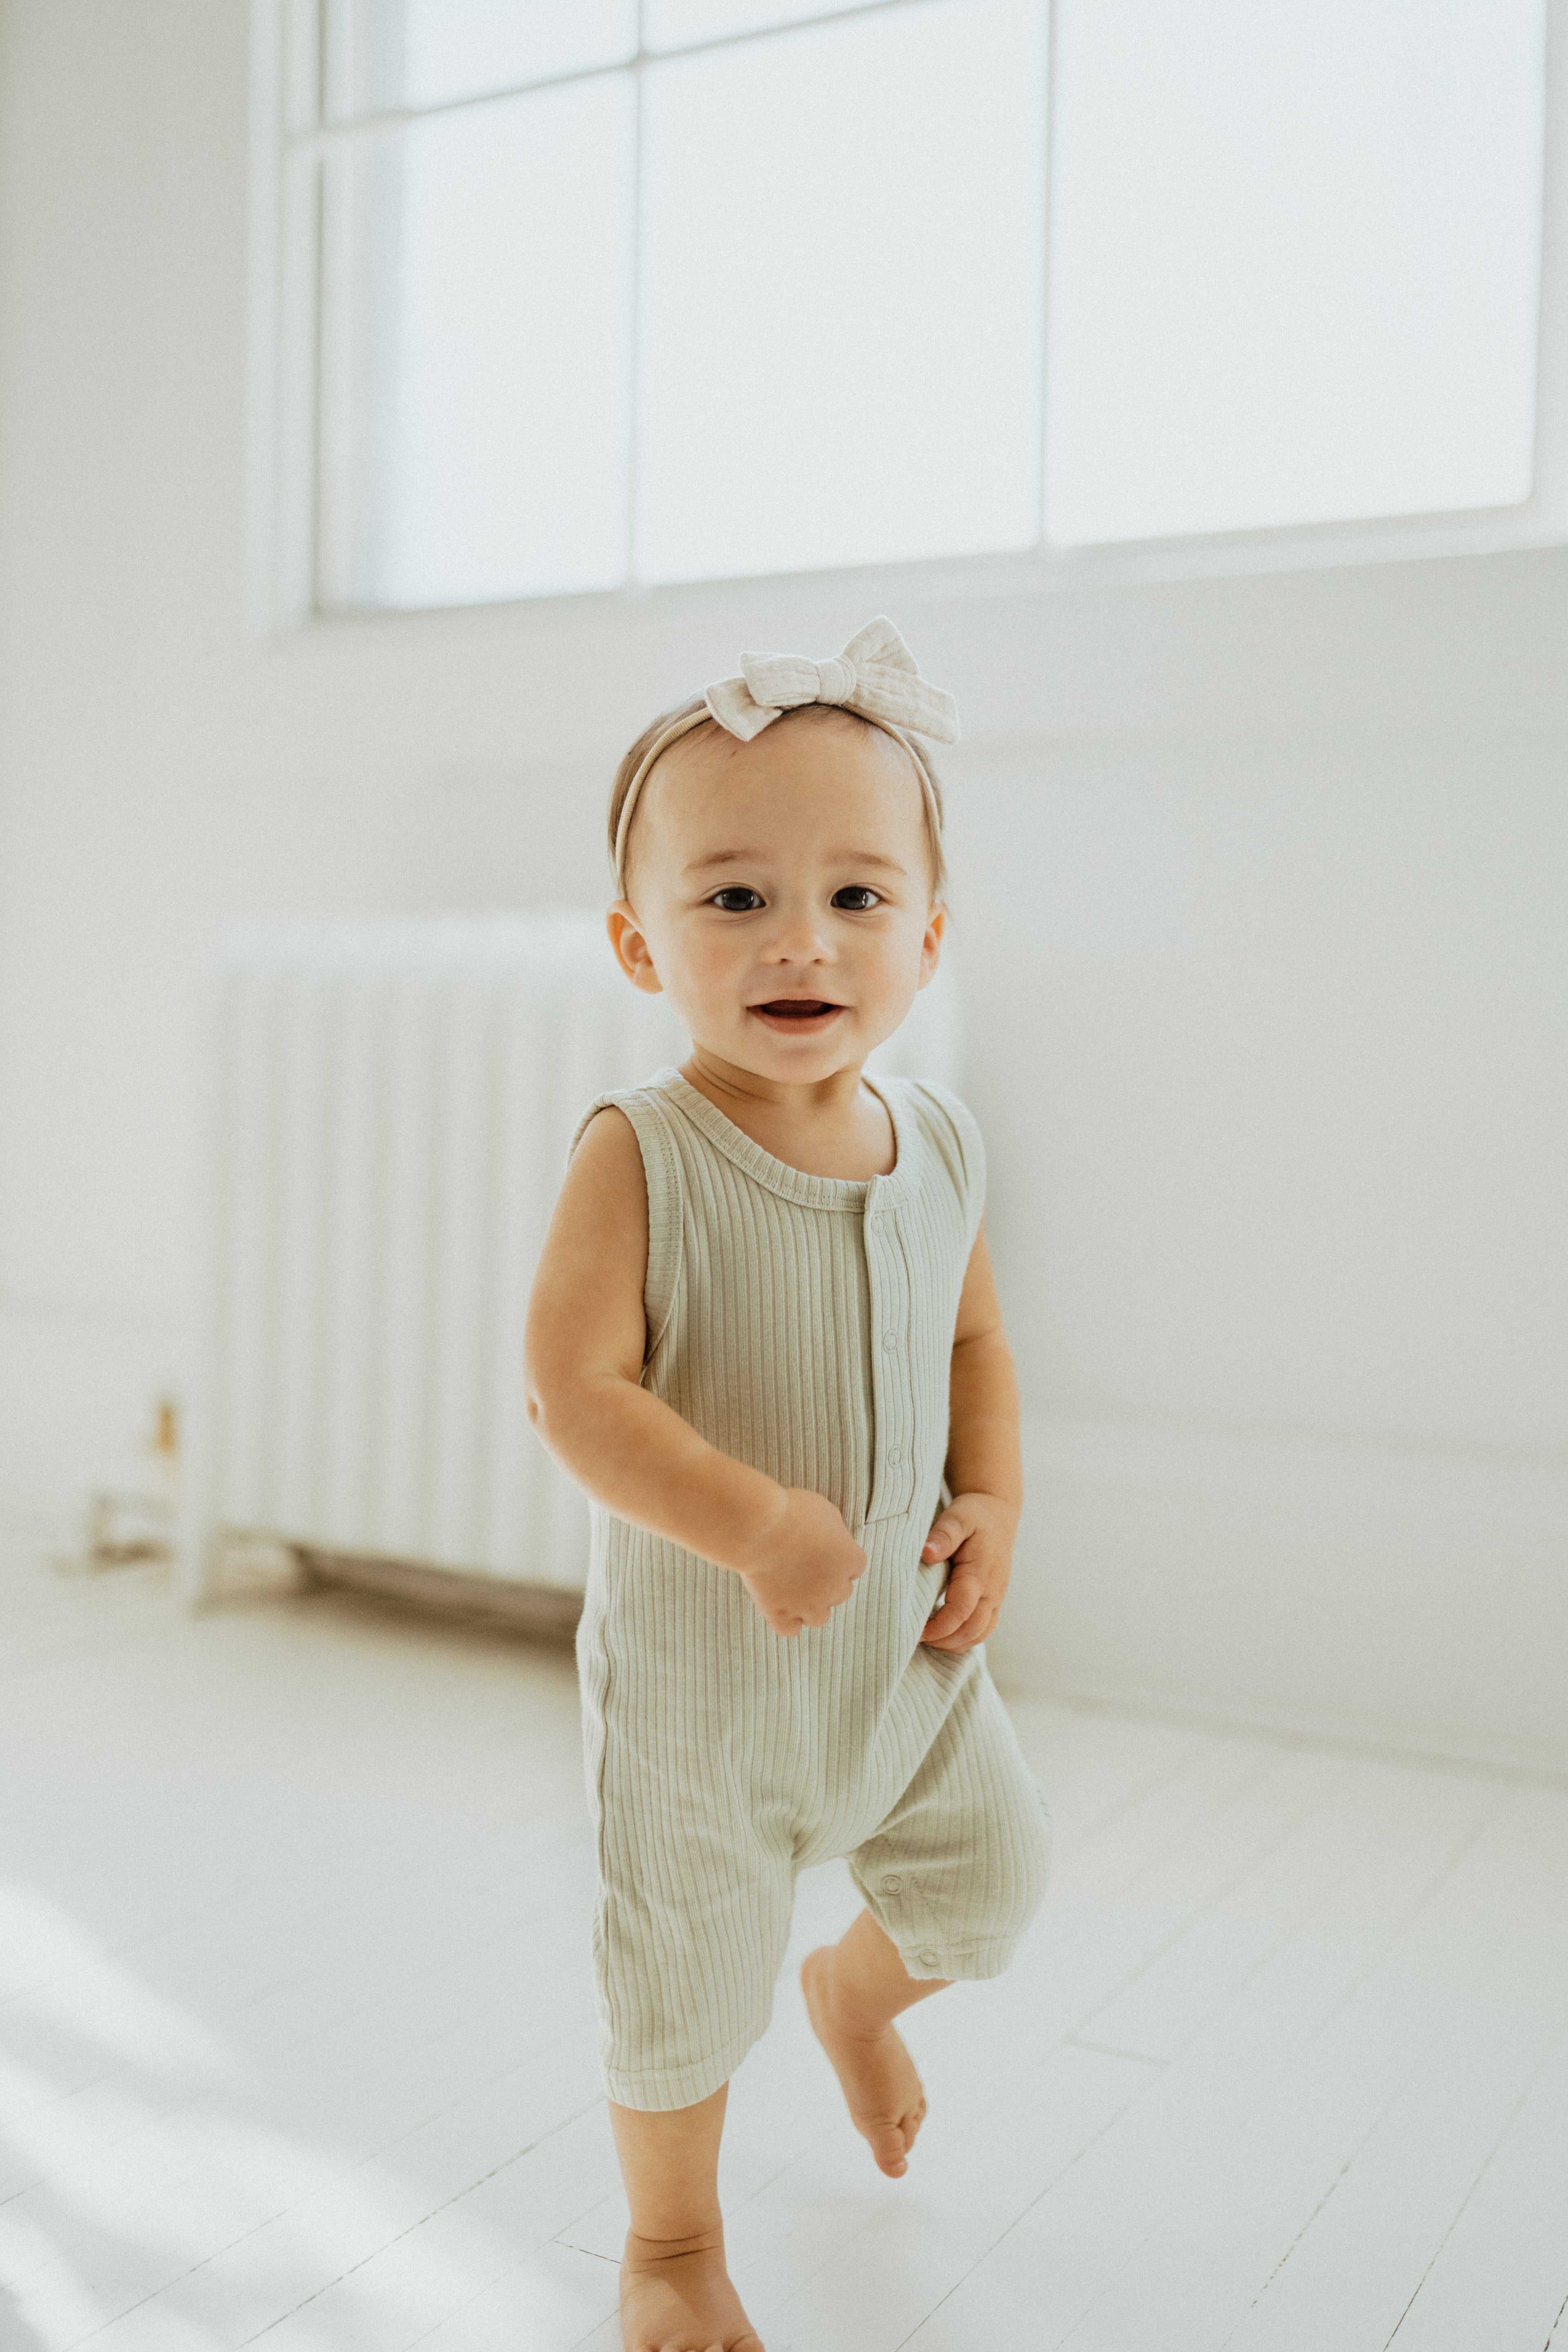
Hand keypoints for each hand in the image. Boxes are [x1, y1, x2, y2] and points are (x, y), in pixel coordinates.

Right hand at [737, 1488, 868, 1635]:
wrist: (759, 1527)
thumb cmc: (791, 1512)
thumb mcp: (826, 1511)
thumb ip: (836, 1532)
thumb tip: (834, 1540)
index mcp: (849, 1560)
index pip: (854, 1568)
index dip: (838, 1559)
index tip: (823, 1551)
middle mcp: (834, 1587)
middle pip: (840, 1593)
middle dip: (826, 1582)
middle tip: (804, 1566)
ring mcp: (807, 1604)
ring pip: (819, 1617)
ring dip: (811, 1606)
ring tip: (794, 1590)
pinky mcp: (780, 1614)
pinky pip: (790, 1630)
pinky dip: (786, 1621)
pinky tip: (779, 1607)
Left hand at [917, 1491, 1018, 1651]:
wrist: (998, 1513)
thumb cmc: (974, 1515)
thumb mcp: (957, 1517)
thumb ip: (943, 1535)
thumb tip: (926, 1553)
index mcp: (980, 1573)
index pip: (961, 1611)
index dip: (939, 1627)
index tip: (917, 1631)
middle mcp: (992, 1590)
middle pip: (971, 1629)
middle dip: (944, 1641)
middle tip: (916, 1638)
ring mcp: (996, 1597)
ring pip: (980, 1634)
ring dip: (955, 1643)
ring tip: (929, 1640)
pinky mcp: (995, 1600)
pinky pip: (985, 1628)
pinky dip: (966, 1638)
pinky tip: (946, 1636)